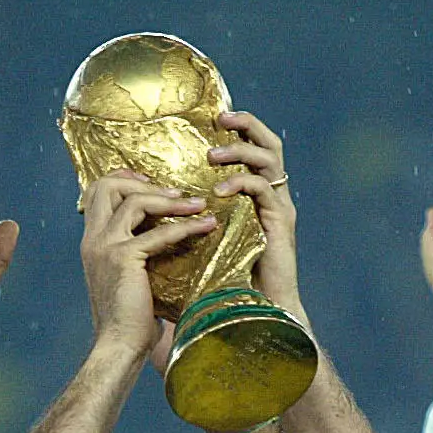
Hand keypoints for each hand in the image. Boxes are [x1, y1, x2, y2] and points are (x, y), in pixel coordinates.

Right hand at [80, 174, 212, 359]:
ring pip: (134, 201)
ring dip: (170, 199)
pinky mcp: (123, 257)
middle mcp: (93, 240)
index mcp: (93, 243)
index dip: (124, 181)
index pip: (98, 193)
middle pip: (107, 186)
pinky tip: (207, 226)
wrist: (119, 345)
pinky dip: (186, 227)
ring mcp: (106, 246)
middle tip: (174, 192)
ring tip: (198, 204)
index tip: (153, 186)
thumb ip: (137, 256)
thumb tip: (166, 243)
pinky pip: (159, 233)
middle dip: (142, 181)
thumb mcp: (128, 279)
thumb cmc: (130, 320)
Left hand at [210, 110, 301, 318]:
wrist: (255, 314)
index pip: (252, 148)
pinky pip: (264, 190)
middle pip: (269, 143)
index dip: (237, 129)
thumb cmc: (226, 282)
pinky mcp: (281, 223)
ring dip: (239, 151)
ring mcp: (278, 207)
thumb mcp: (205, 240)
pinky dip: (241, 183)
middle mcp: (272, 196)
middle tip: (220, 118)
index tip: (210, 119)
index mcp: (255, 196)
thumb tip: (151, 204)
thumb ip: (191, 217)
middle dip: (246, 124)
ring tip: (212, 155)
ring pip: (269, 159)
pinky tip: (218, 192)